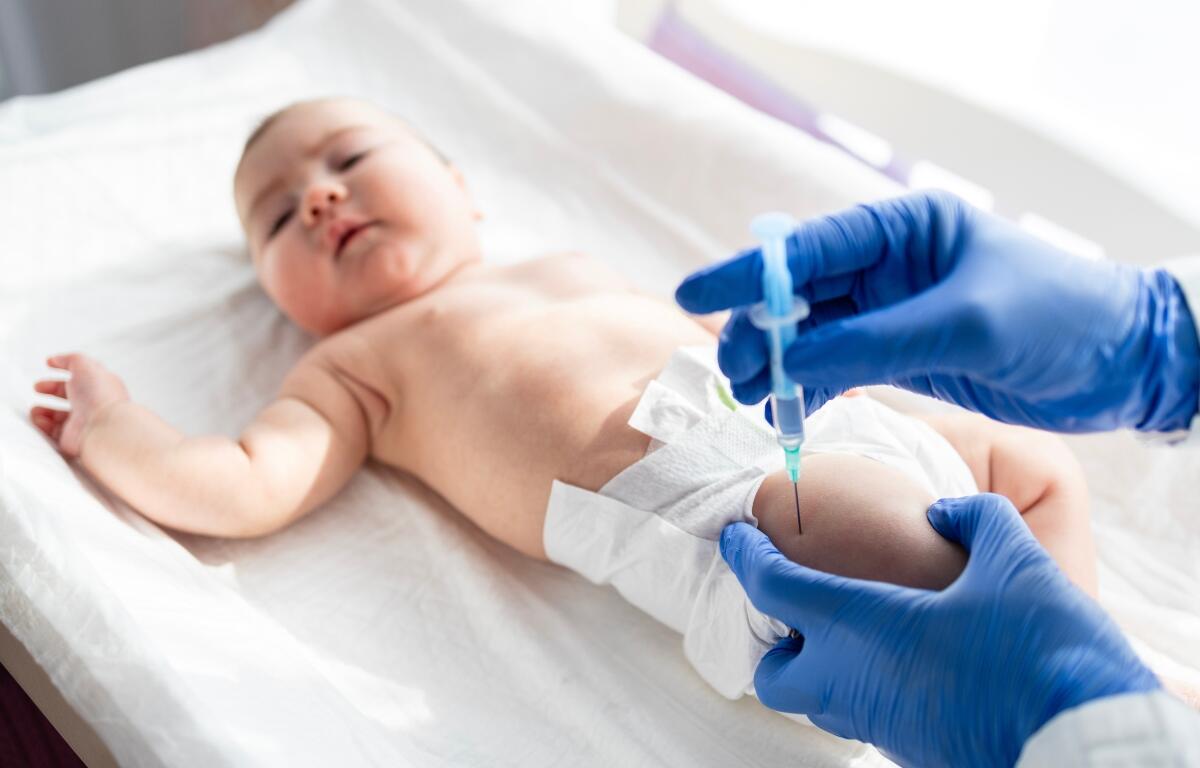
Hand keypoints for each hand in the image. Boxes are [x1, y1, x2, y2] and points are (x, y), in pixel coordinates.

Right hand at [30, 354, 129, 458]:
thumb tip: (54, 360)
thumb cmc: (98, 395)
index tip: (49, 364)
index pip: (80, 376)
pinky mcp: (72, 438)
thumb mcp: (84, 365)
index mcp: (99, 385)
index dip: (64, 368)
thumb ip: (69, 359)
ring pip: (58, 415)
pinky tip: (39, 419)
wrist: (103, 427)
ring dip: (42, 410)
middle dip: (50, 389)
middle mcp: (92, 404)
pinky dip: (43, 424)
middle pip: (68, 395)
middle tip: (37, 388)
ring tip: (35, 408)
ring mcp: (83, 422)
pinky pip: (53, 431)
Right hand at [676, 191, 1199, 431]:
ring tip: (750, 400)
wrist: (1120, 362)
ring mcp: (894, 312)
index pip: (808, 249)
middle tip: (730, 373)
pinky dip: (812, 387)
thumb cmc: (1056, 318)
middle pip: (800, 295)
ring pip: (814, 336)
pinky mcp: (904, 354)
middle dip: (759, 331)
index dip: (748, 274)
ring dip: (778, 366)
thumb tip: (788, 360)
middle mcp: (890, 267)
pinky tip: (789, 410)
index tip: (696, 297)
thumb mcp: (962, 324)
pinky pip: (840, 367)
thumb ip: (871, 341)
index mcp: (903, 230)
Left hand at [720, 494, 1159, 767]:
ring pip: (821, 700)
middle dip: (775, 640)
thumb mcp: (1016, 561)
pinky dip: (869, 687)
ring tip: (864, 626)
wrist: (1087, 747)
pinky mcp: (914, 751)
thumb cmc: (1044, 652)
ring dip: (824, 664)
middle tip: (805, 605)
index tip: (735, 535)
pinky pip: (867, 717)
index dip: (746, 555)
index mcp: (861, 626)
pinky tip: (913, 660)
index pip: (772, 587)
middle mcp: (854, 683)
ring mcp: (881, 726)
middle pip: (775, 673)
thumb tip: (943, 511)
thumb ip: (974, 519)